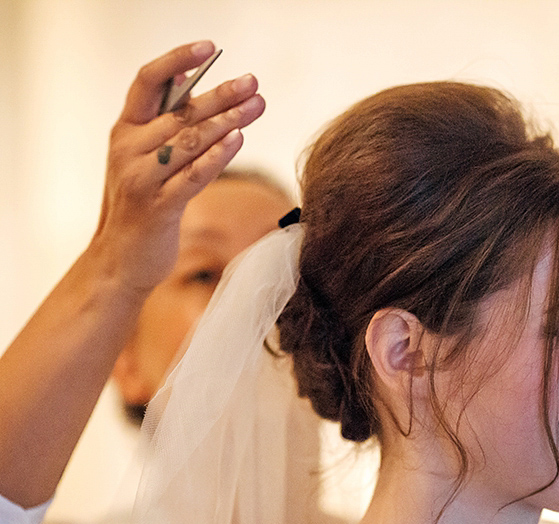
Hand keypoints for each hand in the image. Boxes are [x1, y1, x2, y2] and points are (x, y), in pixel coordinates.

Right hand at [92, 41, 265, 293]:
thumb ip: (163, 123)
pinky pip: (193, 175)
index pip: (147, 81)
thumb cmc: (141, 205)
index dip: (177, 60)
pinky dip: (217, 156)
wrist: (121, 260)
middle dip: (221, 95)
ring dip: (227, 121)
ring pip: (190, 141)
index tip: (209, 48)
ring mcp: (141, 178)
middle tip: (253, 83)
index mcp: (125, 130)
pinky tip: (238, 140)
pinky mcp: (158, 207)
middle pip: (180, 112)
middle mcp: (128, 149)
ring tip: (257, 106)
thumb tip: (184, 81)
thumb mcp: (145, 159)